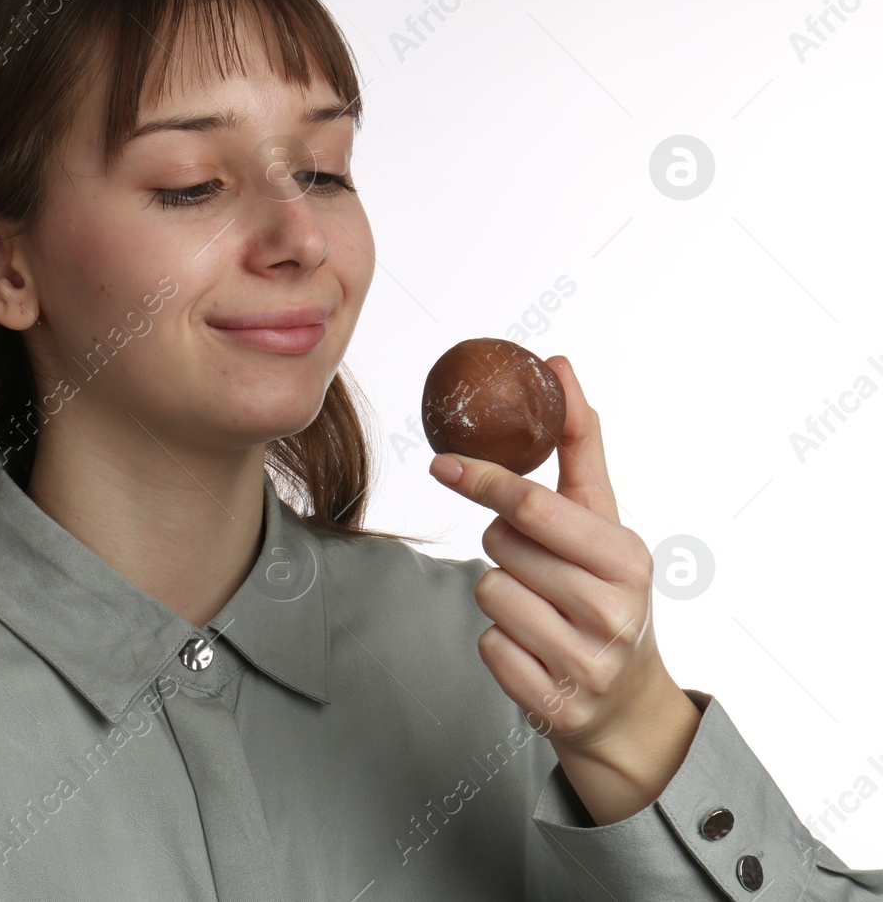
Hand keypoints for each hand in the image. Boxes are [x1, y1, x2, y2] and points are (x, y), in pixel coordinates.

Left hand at [426, 355, 681, 756]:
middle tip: (537, 564)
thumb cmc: (606, 590)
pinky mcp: (554, 704)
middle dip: (503, 545)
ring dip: (500, 594)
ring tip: (541, 608)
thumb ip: (580, 446)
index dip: (484, 479)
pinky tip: (535, 648)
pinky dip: (500, 643)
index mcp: (628, 559)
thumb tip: (560, 365)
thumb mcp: (605, 520)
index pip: (536, 506)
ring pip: (488, 593)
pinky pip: (487, 645)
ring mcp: (587, 663)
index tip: (441, 463)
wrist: (628, 703)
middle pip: (501, 547)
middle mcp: (614, 612)